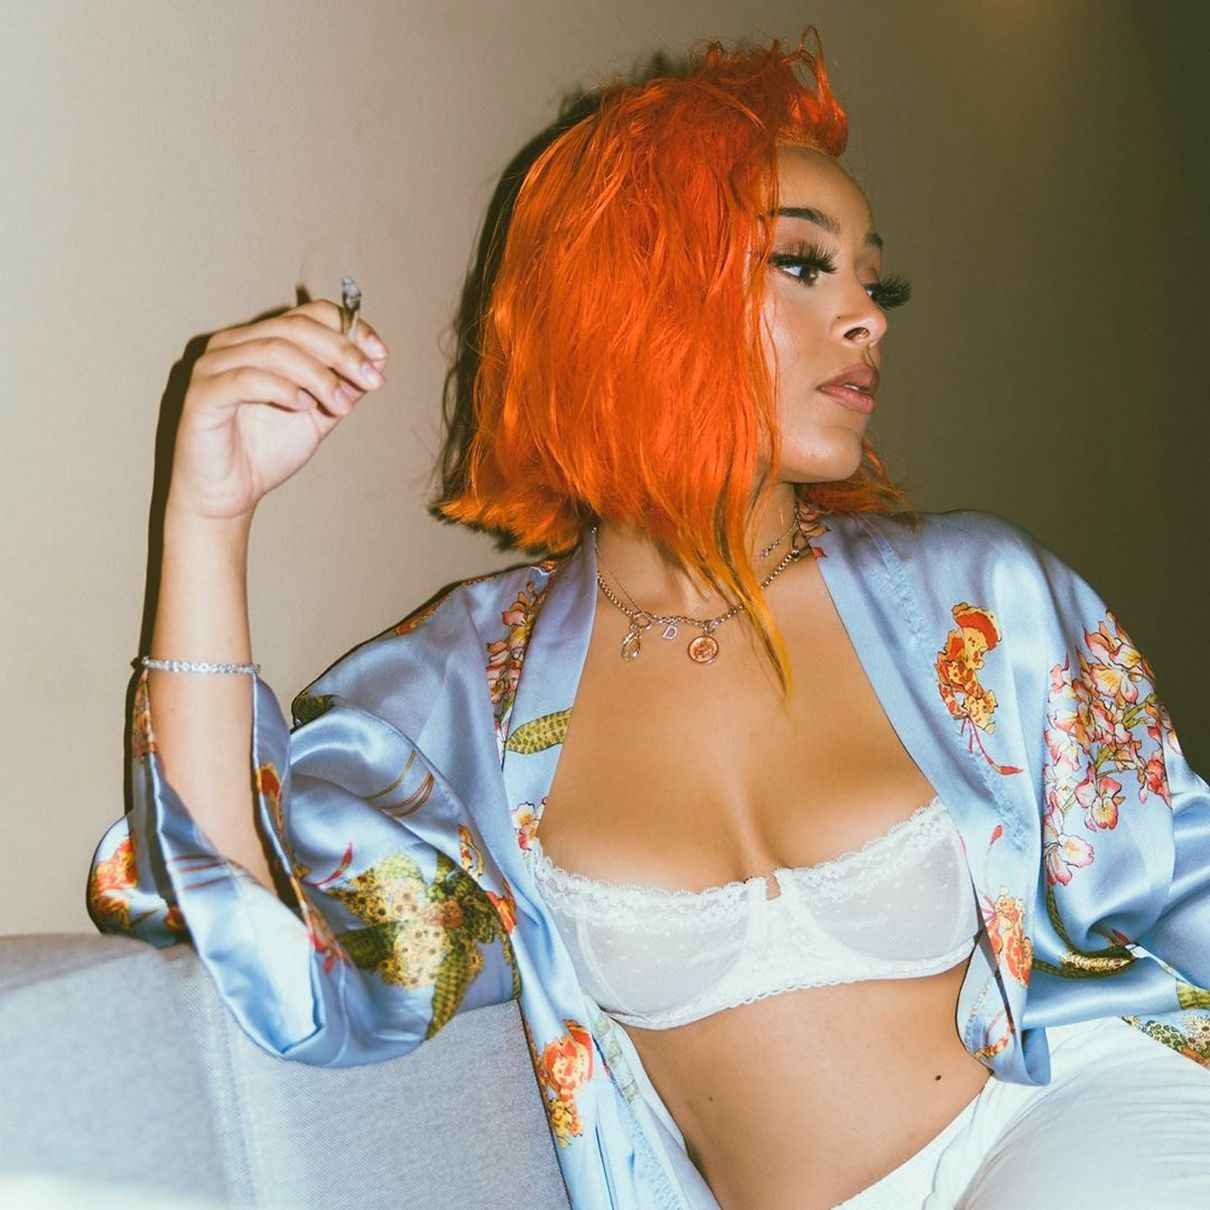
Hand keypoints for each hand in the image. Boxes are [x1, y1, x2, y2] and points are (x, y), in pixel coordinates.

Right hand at [165, 298, 389, 521]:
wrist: (231, 495)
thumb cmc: (267, 451)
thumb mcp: (320, 414)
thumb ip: (344, 386)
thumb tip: (378, 360)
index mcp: (263, 340)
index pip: (310, 314)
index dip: (349, 328)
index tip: (380, 355)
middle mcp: (235, 343)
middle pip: (296, 327)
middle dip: (342, 352)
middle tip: (372, 379)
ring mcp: (214, 365)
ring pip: (275, 349)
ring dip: (318, 376)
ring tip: (341, 405)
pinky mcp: (203, 394)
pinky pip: (246, 378)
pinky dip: (282, 388)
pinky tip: (304, 407)